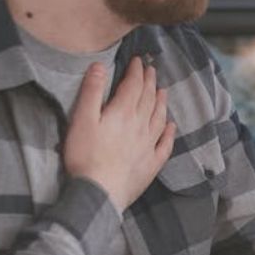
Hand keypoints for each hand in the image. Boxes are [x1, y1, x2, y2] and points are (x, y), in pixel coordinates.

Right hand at [63, 57, 176, 211]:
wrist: (100, 193)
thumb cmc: (85, 156)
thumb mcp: (82, 120)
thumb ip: (92, 92)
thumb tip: (100, 65)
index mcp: (123, 113)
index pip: (133, 86)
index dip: (136, 71)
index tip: (138, 61)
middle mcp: (141, 126)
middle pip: (149, 99)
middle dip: (150, 82)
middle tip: (152, 70)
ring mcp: (148, 146)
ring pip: (159, 118)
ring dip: (162, 102)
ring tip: (163, 91)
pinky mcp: (151, 164)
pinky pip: (165, 145)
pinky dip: (170, 133)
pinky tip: (172, 127)